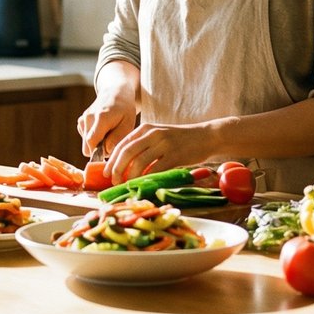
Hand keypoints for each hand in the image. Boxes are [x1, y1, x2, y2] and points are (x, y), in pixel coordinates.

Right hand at [77, 96, 135, 159]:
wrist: (115, 92)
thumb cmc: (124, 109)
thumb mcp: (128, 123)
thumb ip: (118, 138)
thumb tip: (106, 151)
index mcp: (101, 118)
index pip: (92, 143)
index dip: (100, 153)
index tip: (111, 151)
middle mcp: (88, 118)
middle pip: (87, 147)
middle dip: (99, 149)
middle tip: (112, 141)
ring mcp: (83, 119)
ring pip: (86, 144)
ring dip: (97, 143)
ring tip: (108, 133)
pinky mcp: (80, 121)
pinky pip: (85, 139)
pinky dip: (94, 138)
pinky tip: (102, 130)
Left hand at [103, 120, 222, 184]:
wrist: (206, 136)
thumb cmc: (181, 140)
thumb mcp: (159, 136)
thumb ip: (144, 146)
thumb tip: (125, 166)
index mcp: (146, 128)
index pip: (122, 144)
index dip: (112, 160)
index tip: (107, 173)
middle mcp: (153, 134)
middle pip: (127, 152)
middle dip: (117, 169)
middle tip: (114, 181)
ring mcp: (164, 143)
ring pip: (139, 162)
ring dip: (130, 176)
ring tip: (127, 185)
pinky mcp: (175, 154)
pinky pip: (156, 169)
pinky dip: (147, 179)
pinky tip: (144, 185)